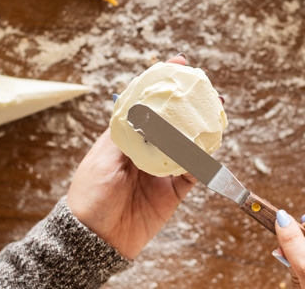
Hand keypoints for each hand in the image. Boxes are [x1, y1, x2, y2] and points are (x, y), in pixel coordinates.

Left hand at [67, 55, 197, 259]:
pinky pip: (192, 175)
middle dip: (188, 105)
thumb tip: (145, 109)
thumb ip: (127, 135)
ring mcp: (160, 172)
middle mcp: (145, 151)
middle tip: (206, 90)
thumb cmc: (90, 196)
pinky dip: (202, 163)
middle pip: (171, 122)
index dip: (160, 83)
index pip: (145, 104)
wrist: (93, 241)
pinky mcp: (172, 194)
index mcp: (124, 138)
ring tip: (214, 115)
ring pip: (186, 145)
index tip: (177, 63)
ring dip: (200, 130)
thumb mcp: (104, 158)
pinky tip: (208, 150)